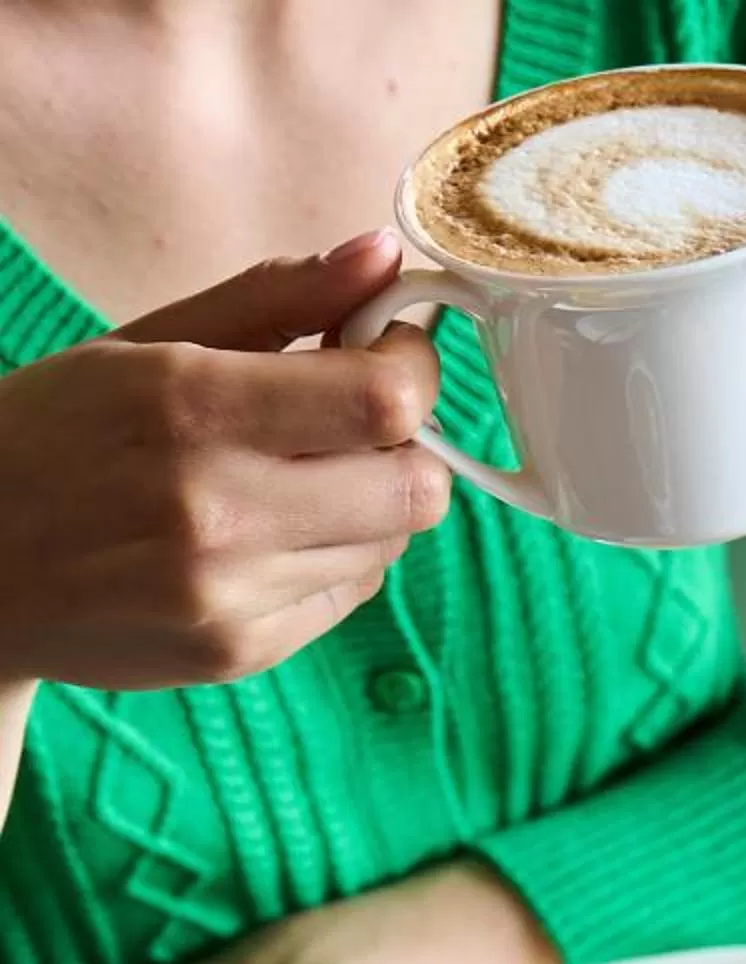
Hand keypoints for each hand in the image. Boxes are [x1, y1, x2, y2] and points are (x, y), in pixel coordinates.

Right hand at [0, 231, 447, 693]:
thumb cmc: (57, 436)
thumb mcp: (147, 344)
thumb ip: (275, 300)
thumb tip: (383, 257)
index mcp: (191, 405)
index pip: (386, 400)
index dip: (415, 370)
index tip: (394, 351)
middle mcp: (218, 509)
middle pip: (416, 489)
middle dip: (408, 445)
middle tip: (359, 422)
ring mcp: (231, 593)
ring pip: (389, 545)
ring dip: (368, 504)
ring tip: (295, 479)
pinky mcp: (241, 653)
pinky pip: (347, 596)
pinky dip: (333, 558)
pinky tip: (268, 536)